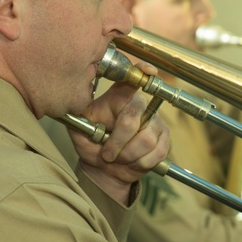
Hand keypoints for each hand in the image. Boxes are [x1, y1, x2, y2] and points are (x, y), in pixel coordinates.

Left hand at [72, 62, 170, 203]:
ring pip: (146, 140)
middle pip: (132, 118)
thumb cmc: (92, 147)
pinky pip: (157, 152)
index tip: (149, 70)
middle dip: (117, 142)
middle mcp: (139, 106)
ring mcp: (154, 122)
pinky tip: (132, 162)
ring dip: (128, 155)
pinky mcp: (164, 139)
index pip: (130, 80)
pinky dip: (141, 163)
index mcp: (117, 99)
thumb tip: (77, 107)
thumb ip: (79, 120)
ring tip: (119, 158)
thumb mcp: (79, 132)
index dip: (141, 71)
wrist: (105, 171)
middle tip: (107, 154)